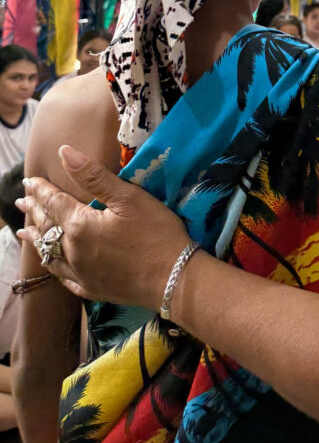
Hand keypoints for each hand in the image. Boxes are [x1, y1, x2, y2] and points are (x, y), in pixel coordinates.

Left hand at [16, 146, 190, 309]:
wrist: (173, 278)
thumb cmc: (156, 232)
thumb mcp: (129, 197)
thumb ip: (94, 176)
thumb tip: (64, 153)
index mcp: (80, 225)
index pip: (53, 202)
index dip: (40, 190)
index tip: (29, 181)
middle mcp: (72, 250)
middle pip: (47, 227)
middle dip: (34, 211)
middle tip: (21, 202)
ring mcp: (80, 273)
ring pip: (49, 253)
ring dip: (36, 239)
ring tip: (24, 231)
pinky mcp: (91, 289)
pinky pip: (63, 277)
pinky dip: (53, 267)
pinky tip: (53, 265)